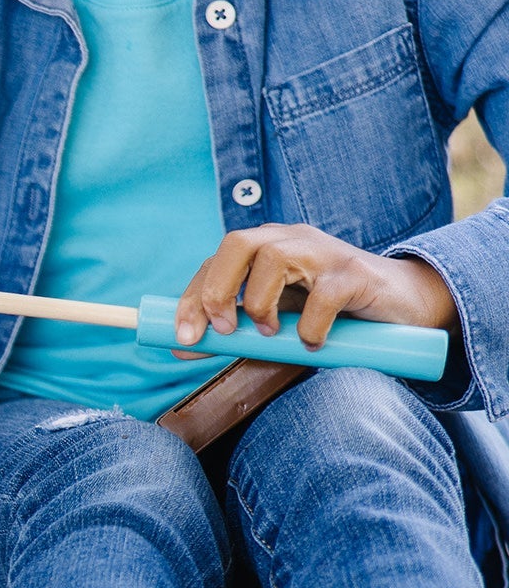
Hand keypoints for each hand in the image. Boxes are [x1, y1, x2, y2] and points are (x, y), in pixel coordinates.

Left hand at [172, 223, 455, 349]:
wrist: (406, 304)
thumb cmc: (332, 311)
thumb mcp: (279, 317)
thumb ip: (237, 329)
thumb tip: (182, 348)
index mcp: (266, 245)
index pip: (216, 260)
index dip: (194, 296)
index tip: (184, 336)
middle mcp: (291, 239)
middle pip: (238, 243)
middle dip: (219, 288)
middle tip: (223, 329)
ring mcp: (325, 251)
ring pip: (275, 258)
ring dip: (261, 302)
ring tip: (269, 332)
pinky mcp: (356, 273)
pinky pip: (323, 294)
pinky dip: (310, 326)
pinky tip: (313, 344)